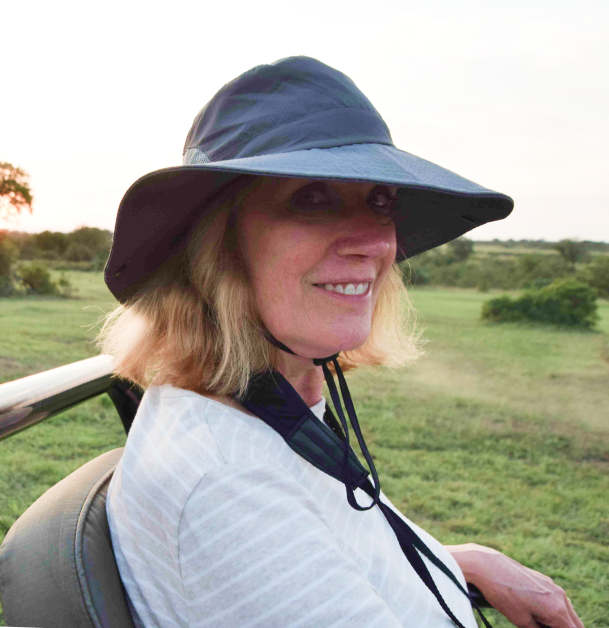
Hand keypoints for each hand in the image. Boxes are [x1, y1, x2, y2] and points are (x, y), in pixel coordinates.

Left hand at [445, 543, 584, 627]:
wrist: (486, 565)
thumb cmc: (502, 594)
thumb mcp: (522, 621)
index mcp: (558, 609)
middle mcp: (560, 596)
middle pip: (575, 624)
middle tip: (542, 626)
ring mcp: (552, 585)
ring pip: (567, 612)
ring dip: (560, 622)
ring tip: (539, 623)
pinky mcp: (544, 580)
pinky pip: (557, 600)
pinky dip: (553, 610)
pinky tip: (536, 613)